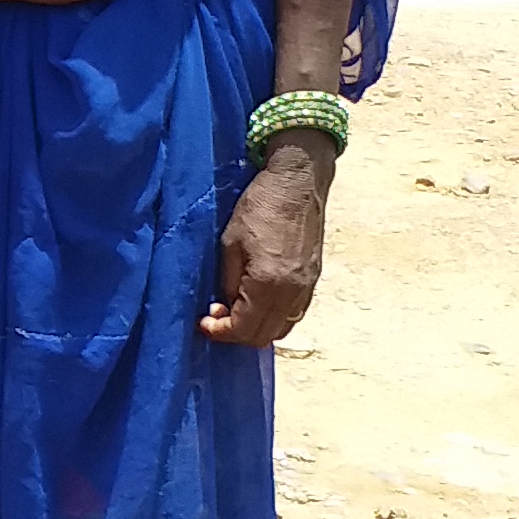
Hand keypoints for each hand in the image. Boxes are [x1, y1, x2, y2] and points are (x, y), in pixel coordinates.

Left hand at [200, 144, 329, 347]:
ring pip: (282, 328)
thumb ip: (229, 282)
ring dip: (257, 327)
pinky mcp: (314, 279)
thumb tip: (225, 306)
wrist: (298, 183)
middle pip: (265, 336)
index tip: (203, 322)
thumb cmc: (259, 207)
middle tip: (217, 315)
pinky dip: (274, 317)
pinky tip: (258, 301)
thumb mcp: (229, 244)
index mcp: (269, 284)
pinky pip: (294, 313)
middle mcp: (293, 293)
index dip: (220, 332)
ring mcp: (307, 288)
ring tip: (236, 308)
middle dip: (237, 333)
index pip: (245, 329)